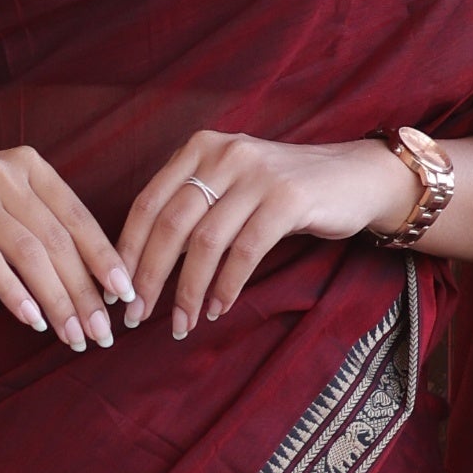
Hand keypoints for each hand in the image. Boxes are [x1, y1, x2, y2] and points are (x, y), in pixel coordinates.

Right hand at [0, 145, 133, 350]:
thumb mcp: (0, 201)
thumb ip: (40, 224)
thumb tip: (91, 278)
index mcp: (29, 165)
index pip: (79, 217)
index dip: (104, 260)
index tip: (124, 298)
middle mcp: (6, 173)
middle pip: (58, 240)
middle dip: (84, 292)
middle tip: (101, 333)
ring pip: (30, 254)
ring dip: (57, 300)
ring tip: (72, 336)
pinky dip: (15, 293)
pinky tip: (32, 320)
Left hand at [115, 133, 410, 338]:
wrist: (355, 178)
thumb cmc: (283, 192)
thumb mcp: (231, 187)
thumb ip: (192, 210)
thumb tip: (143, 264)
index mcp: (199, 149)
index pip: (147, 203)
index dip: (128, 251)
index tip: (117, 291)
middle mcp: (223, 154)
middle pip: (170, 224)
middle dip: (150, 277)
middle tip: (137, 316)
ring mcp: (256, 174)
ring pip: (205, 243)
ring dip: (188, 291)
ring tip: (181, 323)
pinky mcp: (287, 198)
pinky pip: (244, 252)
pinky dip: (226, 287)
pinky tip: (218, 309)